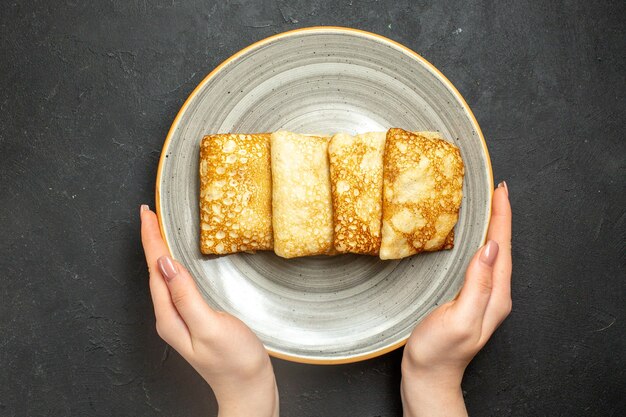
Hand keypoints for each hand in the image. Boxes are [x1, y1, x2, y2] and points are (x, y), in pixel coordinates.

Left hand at [140, 206, 278, 416]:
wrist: (249, 387)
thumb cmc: (235, 362)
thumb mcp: (210, 326)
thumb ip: (186, 296)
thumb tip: (166, 264)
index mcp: (169, 316)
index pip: (155, 269)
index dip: (151, 239)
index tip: (147, 214)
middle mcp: (170, 316)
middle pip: (155, 270)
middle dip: (151, 240)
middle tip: (149, 214)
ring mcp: (182, 318)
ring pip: (165, 276)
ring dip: (160, 251)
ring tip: (157, 229)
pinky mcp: (195, 318)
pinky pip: (177, 284)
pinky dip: (174, 265)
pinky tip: (178, 260)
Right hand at [401, 182, 511, 416]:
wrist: (428, 374)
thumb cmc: (439, 351)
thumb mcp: (458, 319)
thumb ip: (477, 285)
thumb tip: (490, 248)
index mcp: (495, 295)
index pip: (503, 247)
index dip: (502, 217)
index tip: (500, 191)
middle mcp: (494, 294)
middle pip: (501, 246)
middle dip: (500, 216)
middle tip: (495, 190)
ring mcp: (482, 296)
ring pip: (491, 253)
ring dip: (491, 227)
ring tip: (487, 205)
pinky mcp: (468, 297)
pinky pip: (479, 262)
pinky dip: (478, 241)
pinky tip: (471, 237)